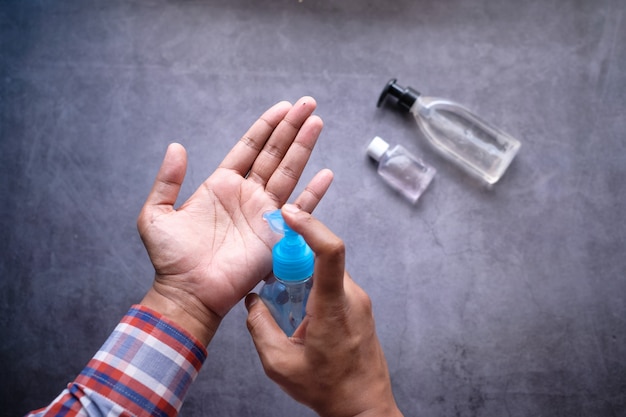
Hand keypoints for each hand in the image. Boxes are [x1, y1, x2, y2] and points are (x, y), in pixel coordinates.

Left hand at [138, 97, 332, 344]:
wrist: (188, 292)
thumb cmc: (171, 259)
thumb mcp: (156, 214)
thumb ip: (167, 180)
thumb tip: (176, 147)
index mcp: (222, 185)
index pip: (250, 148)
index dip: (266, 126)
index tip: (284, 107)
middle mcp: (247, 195)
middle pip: (275, 153)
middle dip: (291, 128)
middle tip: (308, 104)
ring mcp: (264, 213)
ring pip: (289, 172)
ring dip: (304, 148)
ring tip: (317, 123)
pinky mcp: (276, 234)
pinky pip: (300, 209)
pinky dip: (314, 193)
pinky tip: (327, 174)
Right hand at [245, 205, 402, 416]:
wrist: (365, 407)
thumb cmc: (328, 389)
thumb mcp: (280, 364)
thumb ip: (259, 328)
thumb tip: (252, 302)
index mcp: (333, 305)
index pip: (330, 251)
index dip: (310, 226)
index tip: (290, 214)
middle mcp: (351, 296)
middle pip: (321, 257)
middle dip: (293, 257)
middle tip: (272, 276)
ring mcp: (359, 301)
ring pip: (326, 271)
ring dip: (302, 276)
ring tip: (285, 303)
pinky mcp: (359, 307)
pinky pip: (333, 284)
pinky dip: (313, 287)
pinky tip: (300, 312)